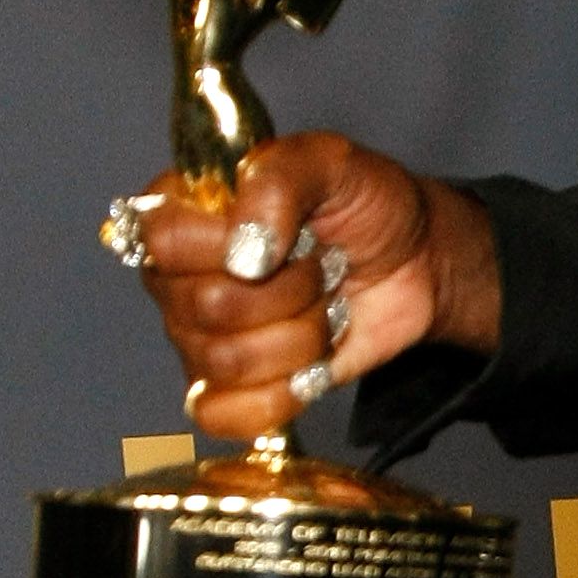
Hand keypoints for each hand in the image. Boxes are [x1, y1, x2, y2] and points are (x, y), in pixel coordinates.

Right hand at [123, 133, 500, 440]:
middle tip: (318, 266)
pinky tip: (308, 366)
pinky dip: (279, 395)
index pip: (163, 240)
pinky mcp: (231, 388)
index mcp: (184, 211)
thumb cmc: (364, 204)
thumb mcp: (331, 162)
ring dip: (301, 335)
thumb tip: (244, 252)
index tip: (282, 235)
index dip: (226, 243)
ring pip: (227, 361)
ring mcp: (199, 337)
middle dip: (289, 289)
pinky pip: (222, 415)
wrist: (414, 261)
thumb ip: (280, 179)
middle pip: (206, 307)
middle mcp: (178, 278)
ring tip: (321, 304)